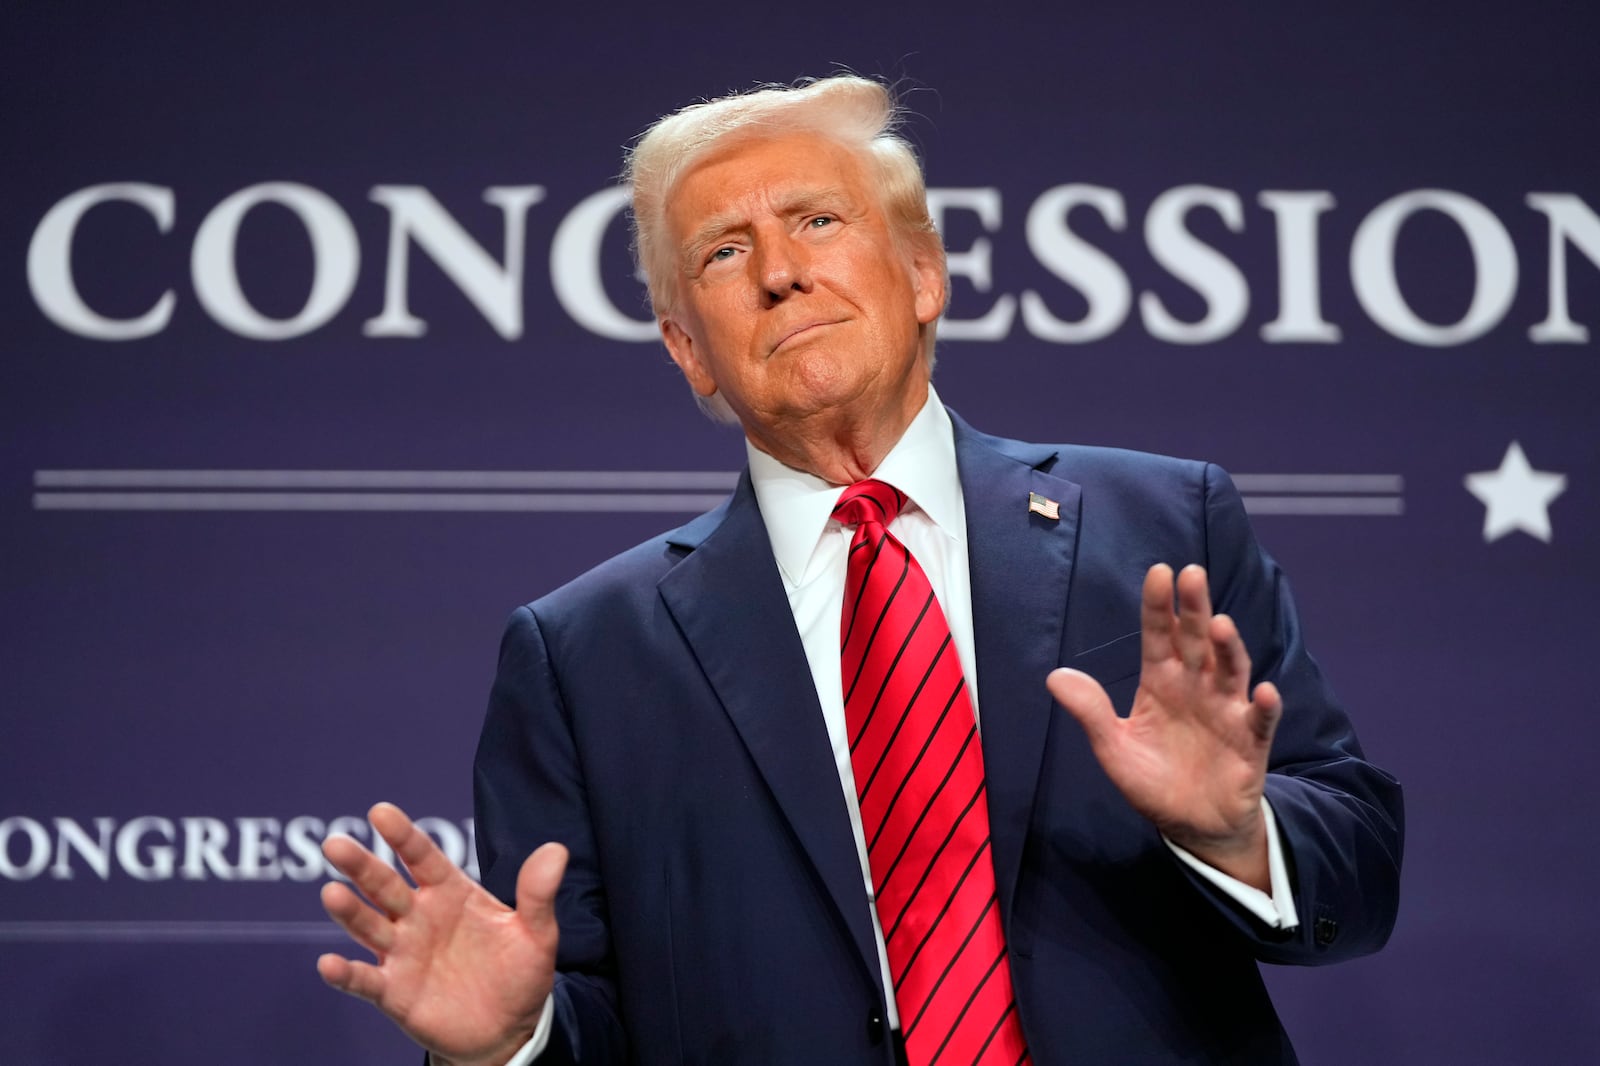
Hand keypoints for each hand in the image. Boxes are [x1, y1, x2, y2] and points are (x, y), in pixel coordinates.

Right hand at [318, 802, 565, 1065]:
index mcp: (452, 893)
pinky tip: (329, 965)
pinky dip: (346, 974)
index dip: (403, 836)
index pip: (423, 857)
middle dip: (361, 865)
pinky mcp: (394, 992)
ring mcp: (403, 953)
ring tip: (332, 893)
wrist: (510, 1031)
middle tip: (336, 844)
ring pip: (369, 926)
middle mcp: (419, 917)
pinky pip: (365, 980)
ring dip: (349, 911)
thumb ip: (538, 894)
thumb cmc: (520, 974)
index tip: (380, 812)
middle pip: (384, 886)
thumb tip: (556, 850)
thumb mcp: (537, 934)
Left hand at [1047, 563, 1281, 887]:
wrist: (1192, 826)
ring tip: (1220, 625)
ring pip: (1230, 670)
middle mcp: (1196, 687)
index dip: (1158, 607)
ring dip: (1228, 648)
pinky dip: (1264, 706)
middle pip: (1196, 641)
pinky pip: (1260, 720)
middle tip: (1192, 574)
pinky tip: (1263, 691)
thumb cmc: (1153, 782)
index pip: (1158, 637)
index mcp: (1161, 683)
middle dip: (1194, 608)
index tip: (1159, 573)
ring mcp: (1226, 710)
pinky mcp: (1250, 741)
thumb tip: (1055, 676)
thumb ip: (1092, 713)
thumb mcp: (1115, 750)